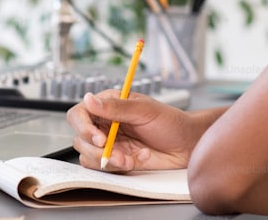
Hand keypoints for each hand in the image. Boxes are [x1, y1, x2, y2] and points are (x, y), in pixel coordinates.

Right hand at [66, 91, 199, 171]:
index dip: (84, 128)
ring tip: (131, 158)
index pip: (80, 114)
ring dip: (109, 161)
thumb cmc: (170, 122)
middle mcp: (105, 124)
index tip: (99, 139)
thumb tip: (89, 99)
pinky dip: (119, 167)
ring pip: (89, 157)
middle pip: (81, 139)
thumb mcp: (144, 110)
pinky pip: (105, 168)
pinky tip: (138, 159)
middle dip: (98, 151)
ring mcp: (110, 143)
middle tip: (119, 154)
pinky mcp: (117, 160)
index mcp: (109, 105)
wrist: (187, 145)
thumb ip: (116, 107)